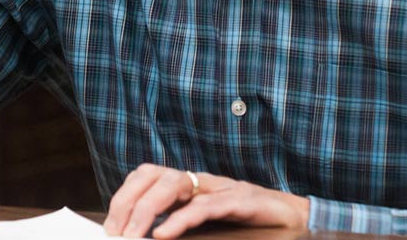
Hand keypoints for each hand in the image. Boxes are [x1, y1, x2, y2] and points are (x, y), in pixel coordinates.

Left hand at [104, 165, 309, 238]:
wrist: (297, 221)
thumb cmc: (252, 226)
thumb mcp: (207, 228)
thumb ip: (180, 229)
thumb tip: (148, 238)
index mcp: (192, 186)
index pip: (148, 176)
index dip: (124, 196)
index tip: (109, 227)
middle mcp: (203, 181)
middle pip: (154, 174)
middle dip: (128, 202)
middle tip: (115, 233)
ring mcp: (222, 187)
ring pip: (175, 183)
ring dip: (147, 210)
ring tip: (133, 235)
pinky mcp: (241, 200)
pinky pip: (206, 205)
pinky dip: (182, 219)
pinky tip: (164, 234)